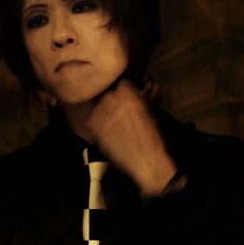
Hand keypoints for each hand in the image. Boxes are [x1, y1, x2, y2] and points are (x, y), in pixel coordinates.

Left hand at [84, 78, 176, 196]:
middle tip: (118, 115)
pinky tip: (107, 133)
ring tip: (113, 126)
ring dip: (103, 114)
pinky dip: (97, 125)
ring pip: (99, 107)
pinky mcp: (94, 126)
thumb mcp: (149, 112)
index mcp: (129, 94)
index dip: (122, 92)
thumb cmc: (151, 139)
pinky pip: (92, 120)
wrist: (144, 160)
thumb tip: (131, 93)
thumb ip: (137, 99)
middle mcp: (113, 100)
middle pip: (108, 95)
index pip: (121, 84)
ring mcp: (102, 112)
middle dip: (112, 104)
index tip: (124, 98)